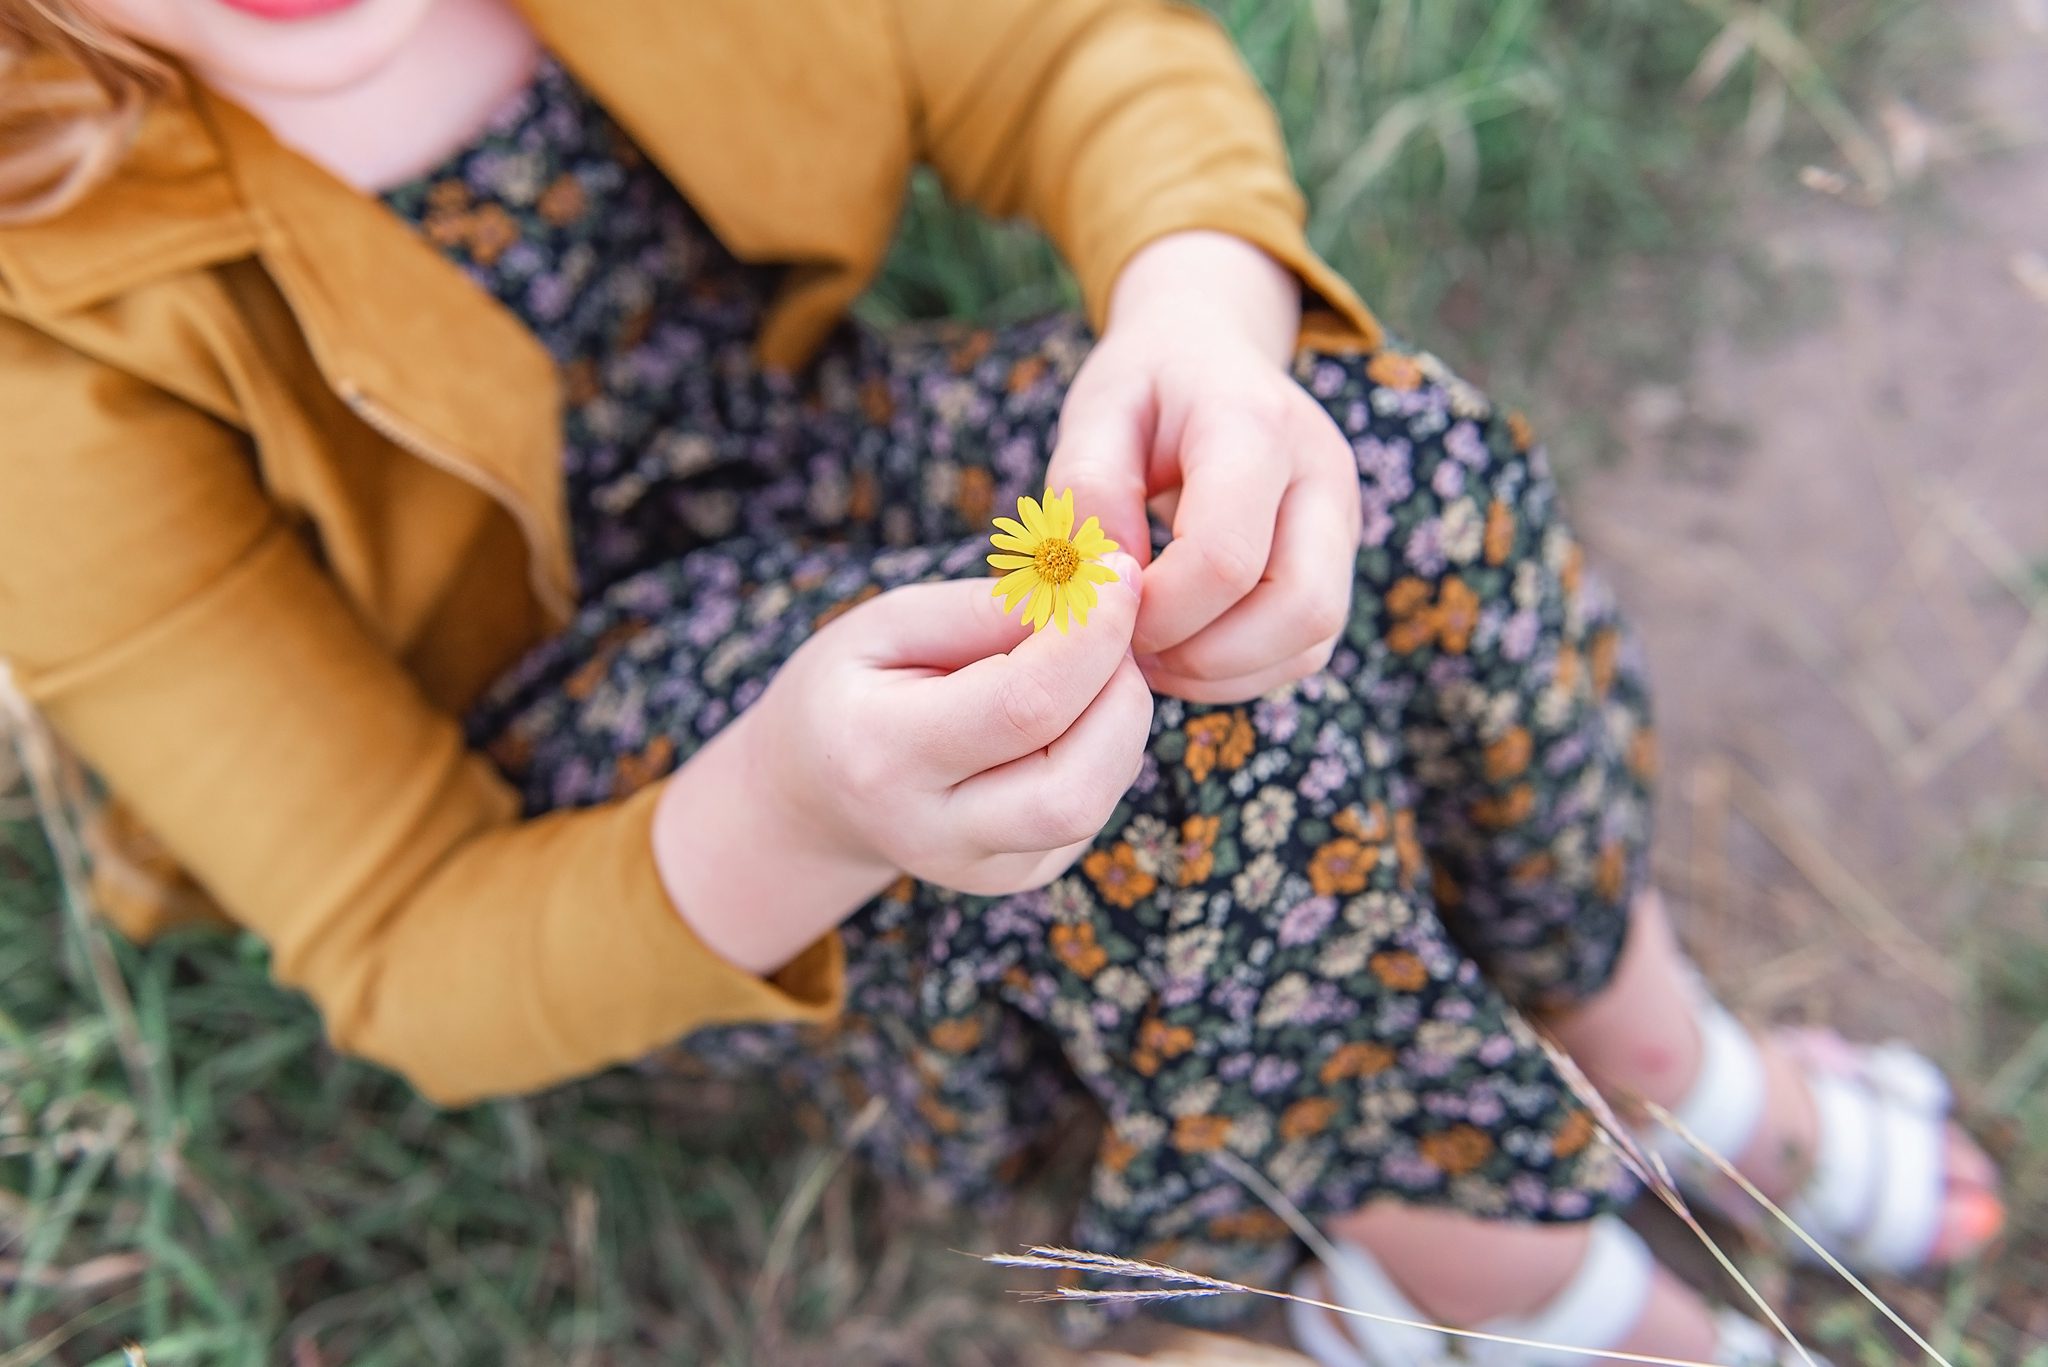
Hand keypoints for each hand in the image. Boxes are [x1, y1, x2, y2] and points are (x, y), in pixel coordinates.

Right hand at [654, 555, 1151, 973]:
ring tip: (1083, 666)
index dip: (1090, 637)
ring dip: (1118, 719)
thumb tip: (1088, 594)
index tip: (1117, 574)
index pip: (1023, 706)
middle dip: (1118, 694)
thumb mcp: (889, 623)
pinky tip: (1065, 715)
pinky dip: (1103, 747)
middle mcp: (937, 832)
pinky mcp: (1023, 876)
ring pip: (1095, 803)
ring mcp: (984, 869)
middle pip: (1075, 789)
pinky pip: (1093, 808)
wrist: (814, 795)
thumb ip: (985, 610)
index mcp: (885, 754)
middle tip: (1107, 631)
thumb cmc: (854, 688)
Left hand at [1047, 232, 1362, 704]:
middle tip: (1128, 647)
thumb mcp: (1096, 410)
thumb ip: (1089, 489)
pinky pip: (1306, 650)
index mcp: (1255, 424)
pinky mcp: (1338, 562)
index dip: (1158, 610)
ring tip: (1148, 651)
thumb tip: (1109, 581)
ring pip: (1311, 641)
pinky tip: (1180, 649)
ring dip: (1221, 672)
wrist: (1208, 351)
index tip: (1102, 606)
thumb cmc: (1145, 385)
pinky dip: (1240, 671)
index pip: (1227, 557)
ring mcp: (1343, 522)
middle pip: (1300, 609)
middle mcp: (1322, 475)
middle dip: (1202, 654)